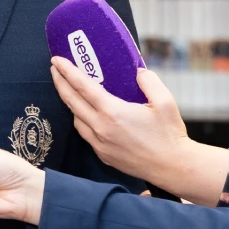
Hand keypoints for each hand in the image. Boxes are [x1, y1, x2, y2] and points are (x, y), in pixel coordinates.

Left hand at [49, 55, 188, 183]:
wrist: (173, 168)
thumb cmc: (170, 135)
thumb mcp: (165, 102)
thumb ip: (149, 81)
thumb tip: (137, 71)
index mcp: (112, 112)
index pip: (82, 86)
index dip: (67, 71)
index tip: (56, 60)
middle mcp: (100, 128)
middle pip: (71, 101)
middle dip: (60, 82)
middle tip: (54, 68)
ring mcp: (99, 143)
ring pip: (76, 119)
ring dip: (69, 102)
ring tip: (68, 89)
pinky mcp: (103, 155)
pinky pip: (85, 133)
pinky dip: (81, 120)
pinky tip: (85, 113)